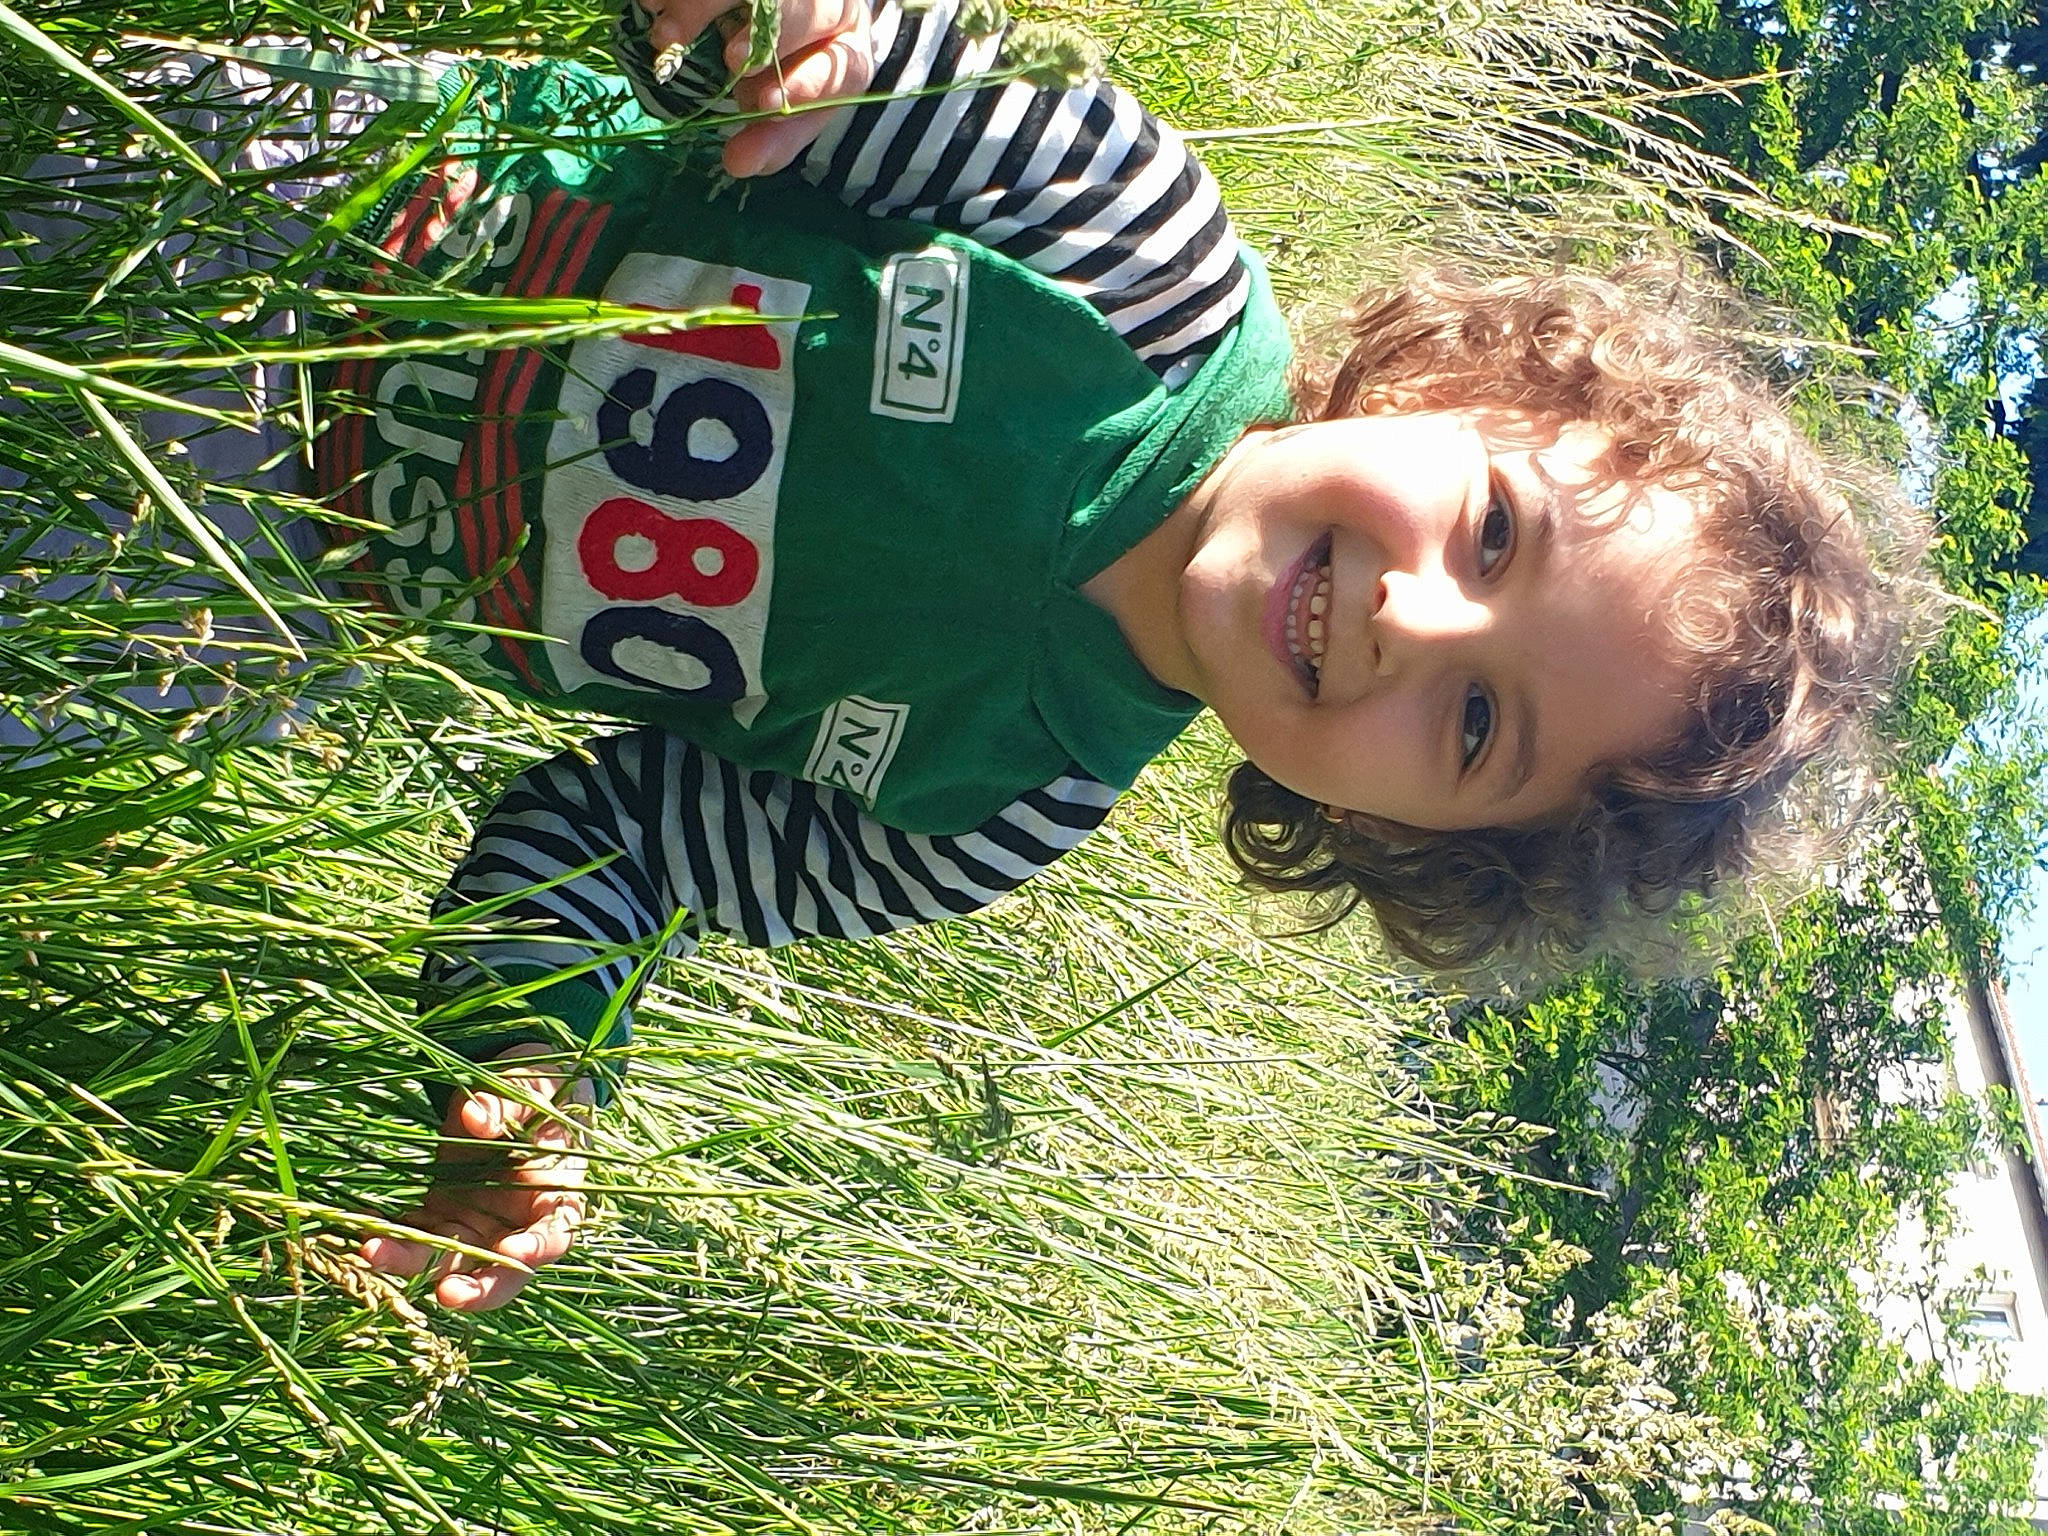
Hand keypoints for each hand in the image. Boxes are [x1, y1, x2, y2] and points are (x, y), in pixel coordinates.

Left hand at [360, 1043, 594, 1311]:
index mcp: (556, 1195)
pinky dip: (392, 1238)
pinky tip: (363, 1230)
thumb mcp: (532, 1085)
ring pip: (448, 1261)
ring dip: (413, 1263)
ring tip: (373, 1251)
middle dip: (474, 1289)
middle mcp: (517, 1224)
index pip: (554, 1234)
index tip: (512, 1253)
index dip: (536, 1249)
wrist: (514, 1089)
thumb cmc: (538, 1087)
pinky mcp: (443, 1216)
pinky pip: (417, 1237)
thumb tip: (475, 1118)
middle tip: (445, 1295)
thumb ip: (508, 1103)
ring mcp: (477, 1225)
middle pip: (500, 1271)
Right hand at [638, 0, 875, 176]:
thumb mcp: (791, 114)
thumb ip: (772, 141)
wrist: (801, 24)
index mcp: (848, 54)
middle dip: (764, 37)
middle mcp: (828, 8)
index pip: (837, 72)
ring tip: (665, 37)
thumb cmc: (798, 76)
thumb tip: (736, 164)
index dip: (803, 86)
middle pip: (803, 12)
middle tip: (731, 58)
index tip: (765, 104)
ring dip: (704, 9)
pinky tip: (651, 6)